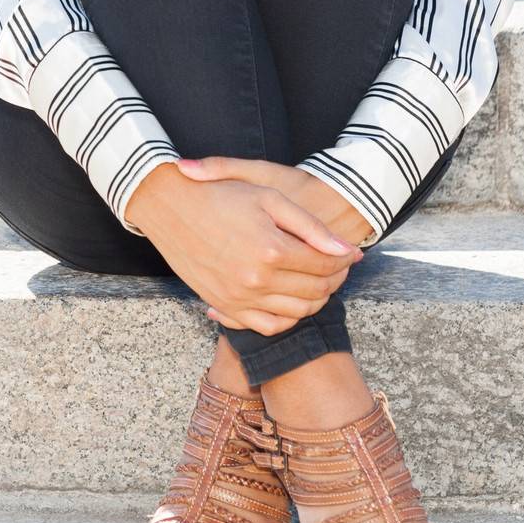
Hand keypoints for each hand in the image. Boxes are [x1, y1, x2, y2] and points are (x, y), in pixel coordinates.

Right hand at [124, 160, 364, 336]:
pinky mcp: (225, 306)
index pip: (324, 264)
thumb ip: (310, 227)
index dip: (344, 259)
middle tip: (340, 266)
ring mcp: (239, 298)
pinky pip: (268, 326)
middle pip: (314, 291)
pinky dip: (288, 319)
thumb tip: (345, 250)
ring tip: (321, 280)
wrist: (172, 208)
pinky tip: (293, 300)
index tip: (351, 251)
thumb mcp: (270, 197)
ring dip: (317, 299)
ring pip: (296, 313)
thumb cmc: (222, 196)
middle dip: (336, 278)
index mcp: (271, 250)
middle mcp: (256, 280)